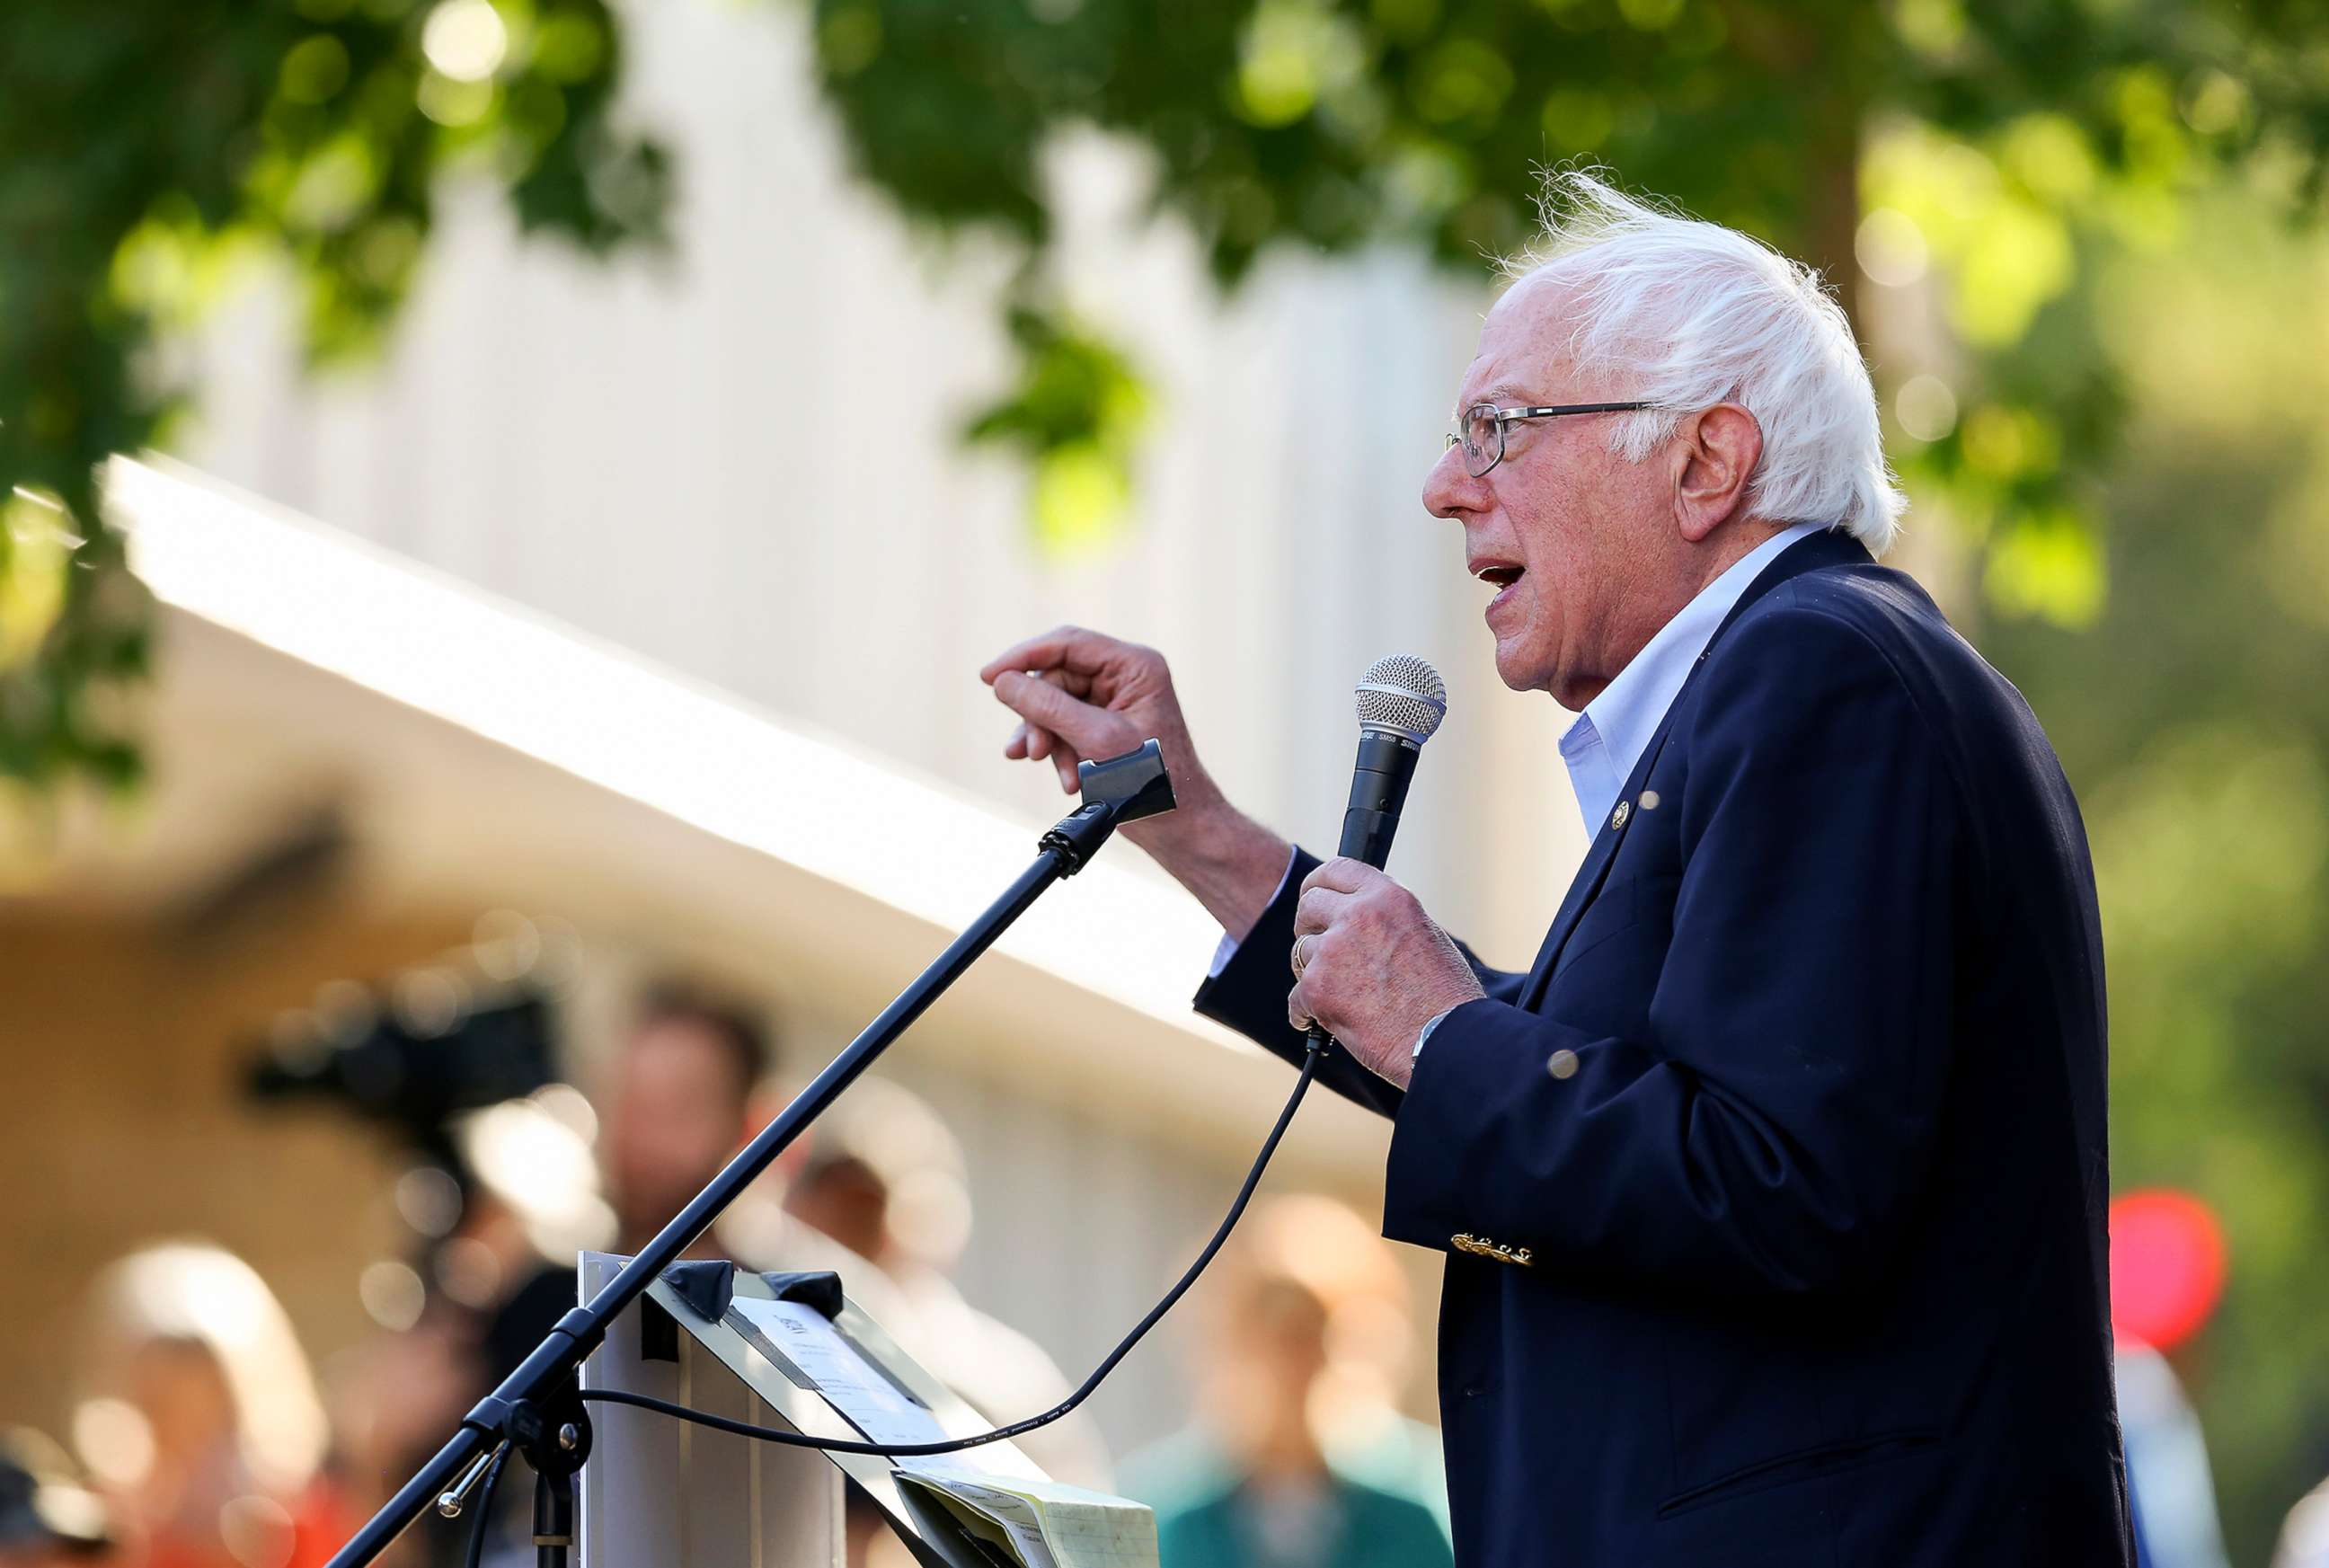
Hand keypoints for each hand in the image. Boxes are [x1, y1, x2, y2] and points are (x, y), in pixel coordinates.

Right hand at [980, 626, 1288, 935]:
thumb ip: (1049, 708)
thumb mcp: (1097, 742)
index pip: (1067, 644)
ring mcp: (1115, 702)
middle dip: (1040, 718)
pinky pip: (1065, 727)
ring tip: (1062, 774)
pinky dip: (1058, 752)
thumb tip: (1003, 682)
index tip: (989, 676)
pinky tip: (1064, 777)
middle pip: (1057, 679)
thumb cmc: (1155, 784)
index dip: (1023, 657)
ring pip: (1056, 706)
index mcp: (1135, 667)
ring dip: (1049, 741)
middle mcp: (1125, 677)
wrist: (1180, 829)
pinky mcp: (1105, 727)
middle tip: (1031, 752)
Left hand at [1288, 858, 1484, 1088]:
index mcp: (1388, 897)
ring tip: (1344, 996)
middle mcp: (1358, 915)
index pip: (1337, 869)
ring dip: (1314, 974)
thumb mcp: (1423, 935)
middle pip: (1308, 906)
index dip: (1318, 883)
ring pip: (1300, 953)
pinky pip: (1296, 998)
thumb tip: (1353, 918)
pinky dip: (1307, 1013)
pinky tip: (1325, 1021)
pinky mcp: (1317, 988)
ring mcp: (1333, 950)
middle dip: (1310, 928)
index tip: (1312, 894)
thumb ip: (1385, 919)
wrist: (1445, 1040)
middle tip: (1322, 951)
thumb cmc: (1444, 996)